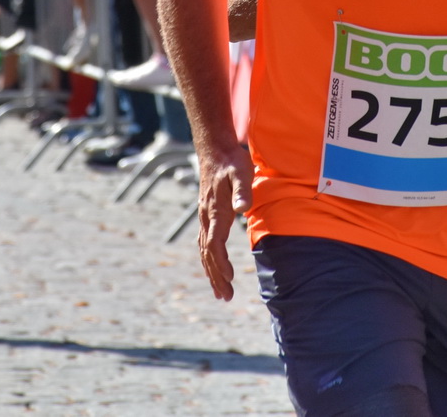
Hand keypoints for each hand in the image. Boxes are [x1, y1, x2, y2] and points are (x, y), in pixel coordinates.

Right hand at [196, 143, 252, 299]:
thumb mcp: (241, 172)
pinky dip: (208, 260)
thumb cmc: (231, 162)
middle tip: (225, 297)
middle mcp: (206, 217)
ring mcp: (204, 217)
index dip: (221, 263)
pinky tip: (213, 268)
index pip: (215, 243)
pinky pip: (204, 243)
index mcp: (215, 211)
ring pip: (204, 251)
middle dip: (216, 276)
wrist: (215, 149)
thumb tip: (242, 208)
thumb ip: (243, 190)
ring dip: (211, 272)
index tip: (229, 279)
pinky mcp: (206, 215)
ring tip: (220, 292)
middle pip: (207, 253)